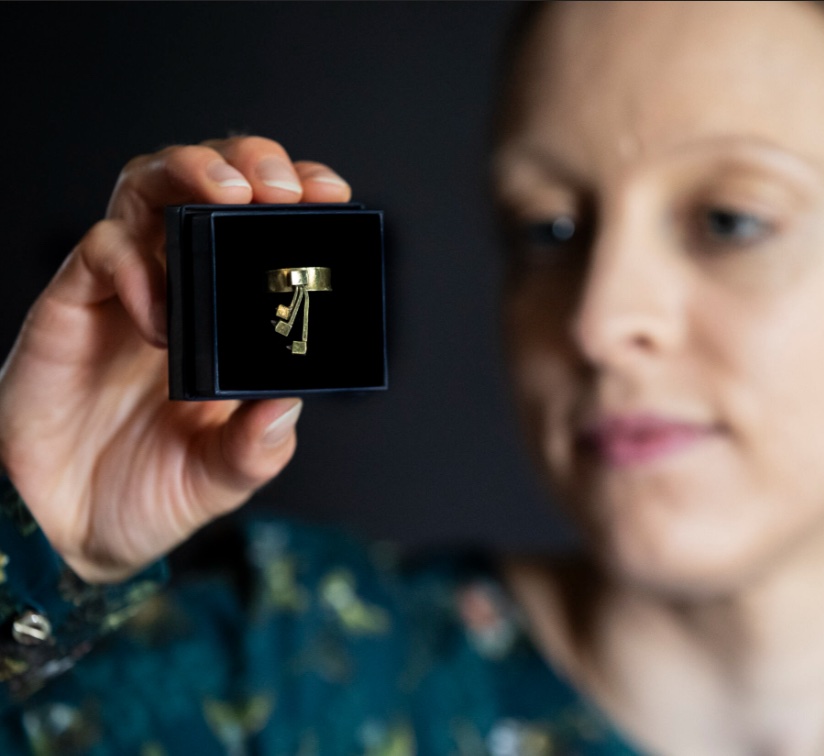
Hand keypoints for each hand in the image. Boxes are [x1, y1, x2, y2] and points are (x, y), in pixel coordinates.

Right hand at [0, 137, 351, 582]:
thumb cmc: (149, 492)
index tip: (332, 195)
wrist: (67, 529)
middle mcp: (179, 287)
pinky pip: (100, 252)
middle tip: (281, 188)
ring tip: (231, 196)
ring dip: (191, 172)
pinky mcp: (71, 304)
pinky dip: (136, 267)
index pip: (265, 228)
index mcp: (228, 317)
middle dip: (249, 161)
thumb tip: (288, 403)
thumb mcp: (222, 477)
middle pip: (209, 182)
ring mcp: (124, 289)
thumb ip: (257, 446)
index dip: (298, 196)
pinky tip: (162, 317)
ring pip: (148, 186)